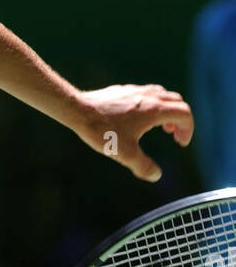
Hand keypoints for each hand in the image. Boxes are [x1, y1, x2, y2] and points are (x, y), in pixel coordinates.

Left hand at [73, 83, 193, 181]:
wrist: (78, 110)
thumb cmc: (103, 131)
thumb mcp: (125, 154)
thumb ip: (143, 166)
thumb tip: (156, 176)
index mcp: (155, 110)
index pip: (184, 114)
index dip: (188, 130)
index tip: (180, 143)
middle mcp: (149, 96)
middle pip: (177, 103)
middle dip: (180, 121)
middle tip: (174, 137)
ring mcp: (137, 90)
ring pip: (164, 96)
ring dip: (168, 112)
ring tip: (161, 128)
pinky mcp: (125, 91)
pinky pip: (148, 94)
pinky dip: (155, 106)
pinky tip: (140, 120)